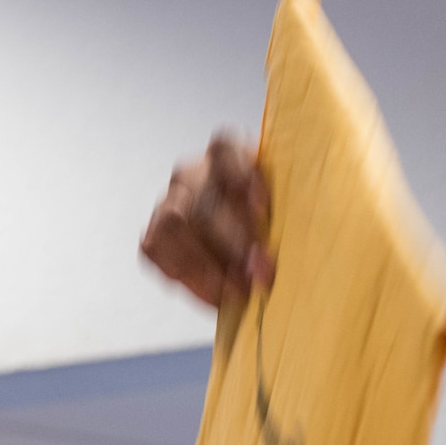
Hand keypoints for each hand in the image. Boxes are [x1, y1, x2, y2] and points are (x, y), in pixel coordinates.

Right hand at [140, 132, 272, 306]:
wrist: (246, 247)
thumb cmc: (273, 225)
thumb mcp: (287, 210)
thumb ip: (290, 216)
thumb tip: (285, 249)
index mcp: (228, 155)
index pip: (224, 149)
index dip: (241, 175)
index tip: (263, 207)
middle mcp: (193, 174)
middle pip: (202, 198)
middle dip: (232, 242)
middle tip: (259, 273)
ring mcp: (170, 202)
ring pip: (173, 224)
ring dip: (207, 264)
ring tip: (237, 292)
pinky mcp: (155, 234)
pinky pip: (157, 250)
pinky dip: (187, 276)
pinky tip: (215, 295)